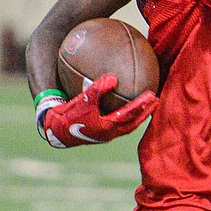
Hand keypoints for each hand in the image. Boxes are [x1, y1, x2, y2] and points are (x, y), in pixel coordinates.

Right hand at [37, 74, 157, 147]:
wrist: (54, 130)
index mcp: (106, 127)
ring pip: (126, 125)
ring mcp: (105, 133)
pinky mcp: (99, 130)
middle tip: (156, 100)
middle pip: (132, 123)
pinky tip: (124, 101)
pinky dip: (124, 113)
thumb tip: (113, 77)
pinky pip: (116, 121)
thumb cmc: (67, 115)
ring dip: (138, 115)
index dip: (141, 107)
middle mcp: (109, 133)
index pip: (128, 116)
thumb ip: (97, 89)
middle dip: (145, 112)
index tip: (152, 96)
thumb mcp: (82, 101)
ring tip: (147, 104)